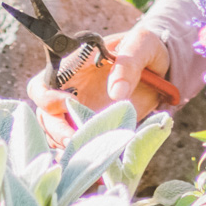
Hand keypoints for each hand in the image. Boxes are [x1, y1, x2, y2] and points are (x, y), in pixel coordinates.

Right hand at [26, 27, 170, 147]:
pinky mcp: (93, 127)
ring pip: (56, 134)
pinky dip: (81, 154)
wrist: (162, 69)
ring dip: (66, 145)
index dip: (48, 97)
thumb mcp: (143, 45)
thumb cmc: (147, 50)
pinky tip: (95, 160)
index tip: (70, 104)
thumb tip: (117, 93)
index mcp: (74, 67)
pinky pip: (77, 144)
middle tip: (75, 140)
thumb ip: (129, 64)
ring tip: (88, 153)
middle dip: (55, 129)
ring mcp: (80, 112)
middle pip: (44, 114)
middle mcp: (70, 91)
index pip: (43, 83)